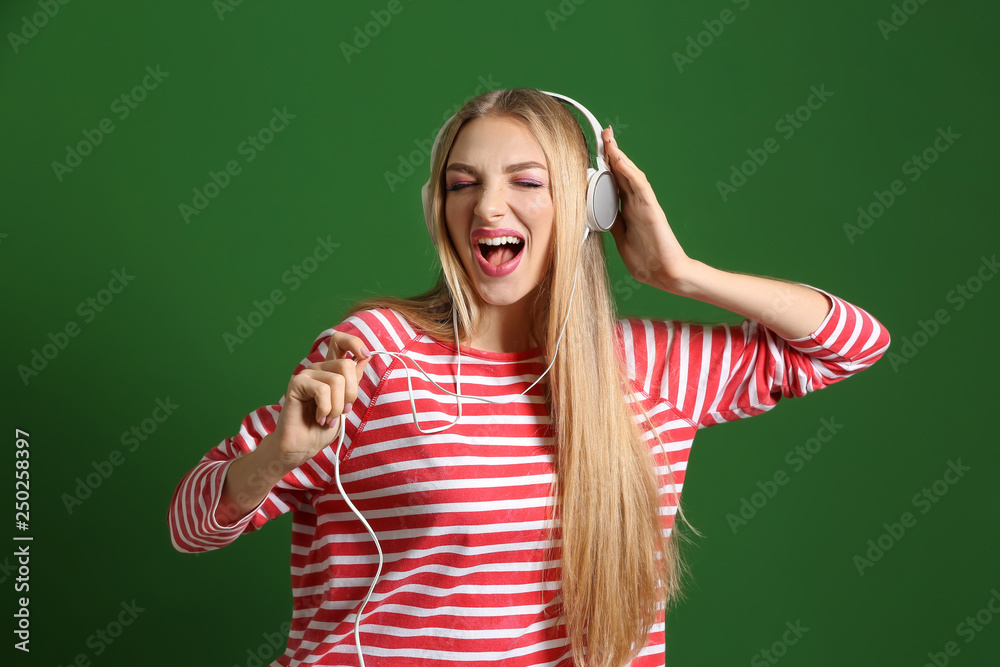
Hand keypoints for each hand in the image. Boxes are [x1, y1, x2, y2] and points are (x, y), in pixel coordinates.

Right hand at [265, 331, 371, 470]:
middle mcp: (319, 369)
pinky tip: (319, 418)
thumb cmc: (323, 427)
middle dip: (351, 393)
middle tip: (343, 411)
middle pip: (347, 364)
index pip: (340, 341)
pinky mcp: (296, 384)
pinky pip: (322, 390)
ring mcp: (307, 375)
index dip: (355, 343)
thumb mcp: (346, 403)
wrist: (302, 446)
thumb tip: (364, 358)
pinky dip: (326, 409)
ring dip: (337, 406)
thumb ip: (353, 381)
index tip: (364, 355)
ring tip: (329, 419)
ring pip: (337, 380)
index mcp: (331, 370)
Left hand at [601, 125, 693, 292]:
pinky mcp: (652, 210)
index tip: (597, 151)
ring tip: (609, 139)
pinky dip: (629, 172)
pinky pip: (639, 187)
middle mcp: (635, 203)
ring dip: (619, 156)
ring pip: (629, 175)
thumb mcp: (620, 238)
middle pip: (621, 173)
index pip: (614, 183)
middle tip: (604, 134)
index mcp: (627, 210)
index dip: (605, 166)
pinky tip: (620, 160)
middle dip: (612, 153)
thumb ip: (611, 222)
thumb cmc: (646, 259)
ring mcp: (644, 205)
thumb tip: (596, 212)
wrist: (666, 273)